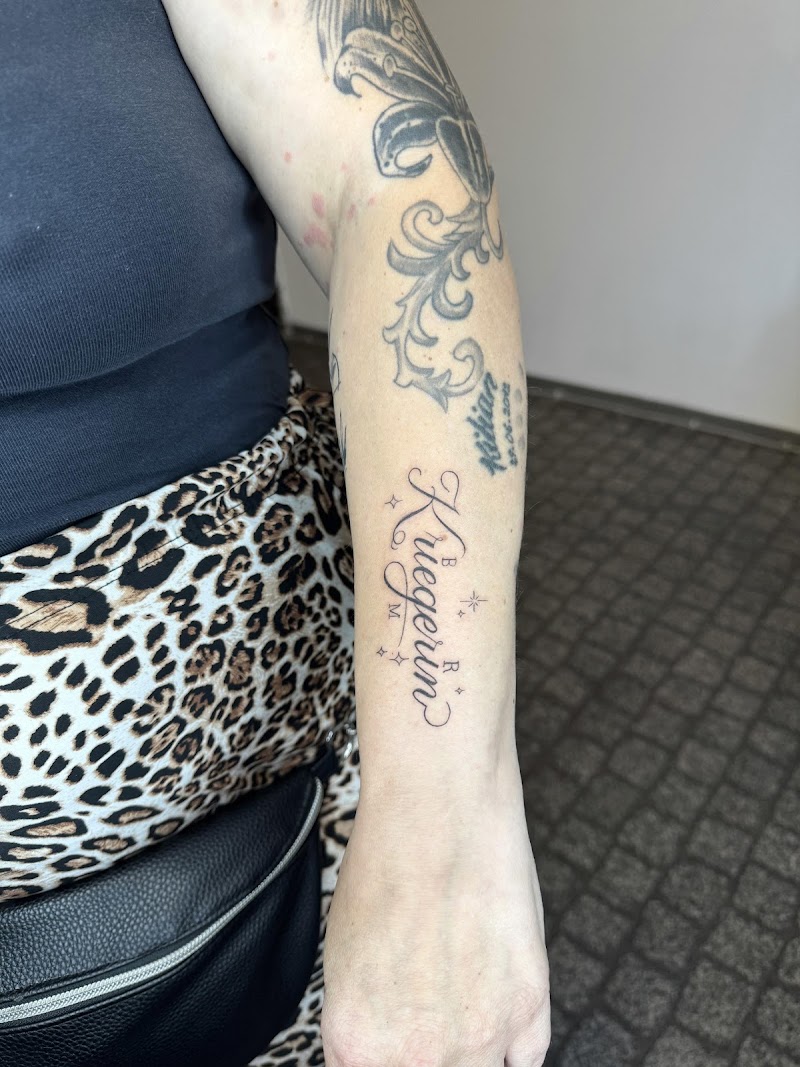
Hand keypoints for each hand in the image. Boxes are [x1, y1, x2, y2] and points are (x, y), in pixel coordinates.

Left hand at [320, 763, 550, 1065]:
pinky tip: (497, 1006)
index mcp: (357, 1045)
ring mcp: (479, 1039)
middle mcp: (417, 1057)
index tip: (392, 1045)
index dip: (379, 1059)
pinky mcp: (529, 1010)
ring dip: (471, 1055)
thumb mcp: (345, 960)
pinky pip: (525, 1060)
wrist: (437, 813)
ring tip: (462, 1011)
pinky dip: (512, 1043)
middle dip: (426, 1055)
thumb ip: (368, 1024)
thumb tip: (382, 1042)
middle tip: (430, 1020)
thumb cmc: (386, 868)